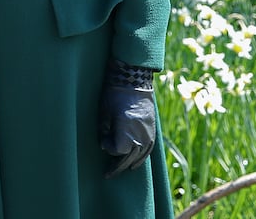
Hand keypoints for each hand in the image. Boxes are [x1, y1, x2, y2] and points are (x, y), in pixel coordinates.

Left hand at [98, 63, 156, 178]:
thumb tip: (105, 146)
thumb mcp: (104, 112)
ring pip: (140, 156)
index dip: (110, 150)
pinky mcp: (152, 130)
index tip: (103, 143)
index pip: (120, 151)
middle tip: (107, 174)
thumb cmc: (114, 95)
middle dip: (118, 166)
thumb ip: (105, 131)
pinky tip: (135, 163)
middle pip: (130, 157)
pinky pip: (148, 149)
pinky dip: (141, 157)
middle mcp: (141, 134)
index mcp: (128, 130)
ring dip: (130, 164)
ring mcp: (148, 133)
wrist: (134, 80)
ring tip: (120, 170)